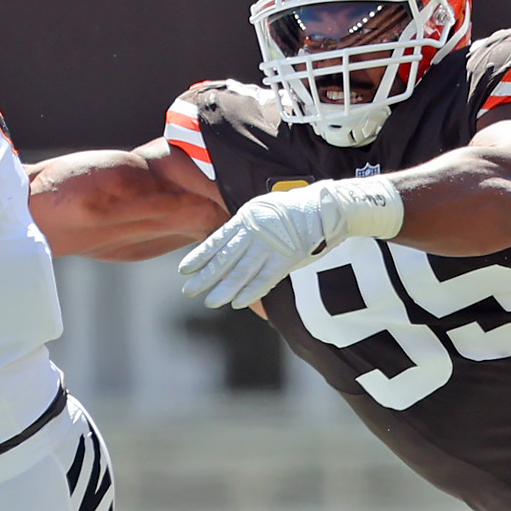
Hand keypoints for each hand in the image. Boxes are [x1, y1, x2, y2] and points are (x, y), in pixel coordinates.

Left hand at [177, 185, 342, 308]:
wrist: (326, 208)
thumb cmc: (296, 210)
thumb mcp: (264, 211)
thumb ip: (247, 227)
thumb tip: (230, 245)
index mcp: (246, 217)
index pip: (217, 240)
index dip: (200, 256)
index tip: (184, 270)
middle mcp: (254, 231)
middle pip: (225, 258)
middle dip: (205, 277)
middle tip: (189, 291)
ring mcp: (270, 245)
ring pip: (241, 271)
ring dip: (225, 289)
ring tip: (210, 302)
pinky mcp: (286, 258)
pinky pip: (265, 278)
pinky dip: (251, 292)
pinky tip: (238, 303)